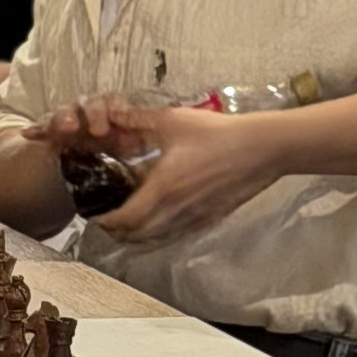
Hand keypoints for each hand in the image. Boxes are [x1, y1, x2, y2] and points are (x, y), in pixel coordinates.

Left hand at [59, 99, 274, 246]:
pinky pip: (176, 236)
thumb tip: (114, 116)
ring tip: (127, 223)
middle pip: (137, 237)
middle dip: (117, 233)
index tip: (94, 215)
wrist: (262, 149)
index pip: (125, 219)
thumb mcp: (174, 121)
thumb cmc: (217, 134)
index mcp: (163, 189)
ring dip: (137, 237)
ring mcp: (194, 219)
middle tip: (106, 219)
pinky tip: (157, 221)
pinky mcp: (210, 220)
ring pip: (157, 240)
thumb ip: (139, 120)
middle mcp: (176, 211)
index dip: (105, 222)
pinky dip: (159, 235)